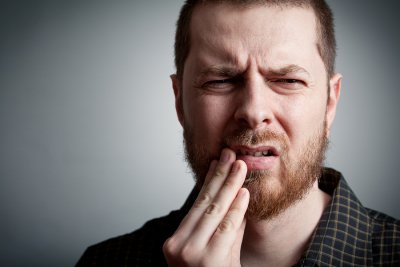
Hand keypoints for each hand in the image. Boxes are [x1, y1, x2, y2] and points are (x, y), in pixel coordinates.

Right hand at [163, 148, 248, 266]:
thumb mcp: (213, 253)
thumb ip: (222, 228)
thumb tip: (234, 196)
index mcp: (175, 242)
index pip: (196, 204)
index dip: (209, 181)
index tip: (218, 162)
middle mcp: (178, 245)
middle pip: (204, 203)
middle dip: (219, 176)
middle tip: (230, 154)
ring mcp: (190, 253)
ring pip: (214, 211)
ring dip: (229, 185)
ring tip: (239, 166)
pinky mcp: (207, 259)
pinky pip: (226, 228)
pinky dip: (236, 209)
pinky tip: (243, 192)